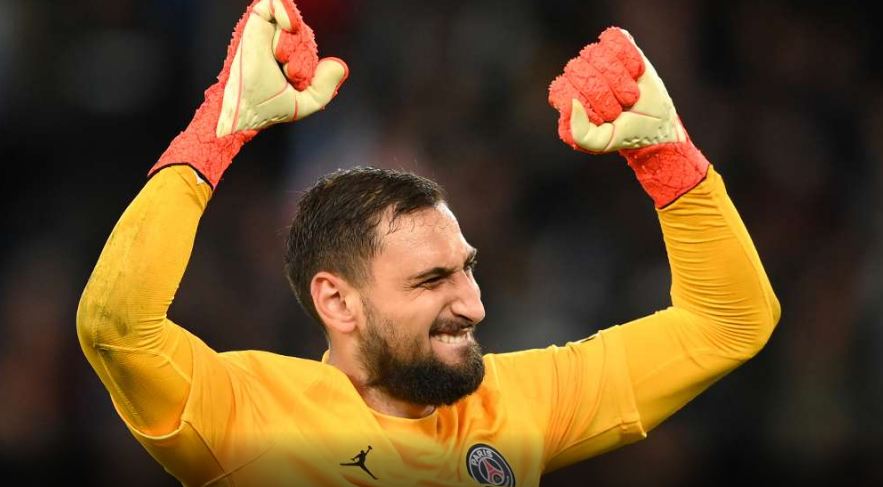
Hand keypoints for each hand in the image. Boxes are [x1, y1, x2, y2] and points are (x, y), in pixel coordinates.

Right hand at [149, 0, 347, 187]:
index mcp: (290, 58)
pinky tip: (289, 25)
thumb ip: (327, 86)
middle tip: (288, 72)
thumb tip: (339, 64)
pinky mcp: (256, 24)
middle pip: (304, 34)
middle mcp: (279, 43)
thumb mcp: (308, 102)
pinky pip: (276, 3)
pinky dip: (286, 10)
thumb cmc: (271, 107)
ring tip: (281, 60)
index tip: (295, 79)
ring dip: (293, 43)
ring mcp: (267, 33)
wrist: (248, 110)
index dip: (307, 63)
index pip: (309, 46)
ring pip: (294, 23)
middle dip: (301, 55)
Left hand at [548, 27, 707, 207]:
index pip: (562, 87)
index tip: (604, 116)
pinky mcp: (617, 45)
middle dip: (604, 93)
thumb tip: (572, 103)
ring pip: (598, 54)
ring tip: (628, 93)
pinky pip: (614, 39)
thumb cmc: (625, 132)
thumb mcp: (600, 142)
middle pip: (579, 69)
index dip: (586, 102)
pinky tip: (635, 72)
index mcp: (567, 96)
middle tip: (619, 106)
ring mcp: (597, 57)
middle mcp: (579, 74)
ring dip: (620, 79)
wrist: (656, 123)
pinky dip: (629, 58)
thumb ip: (579, 133)